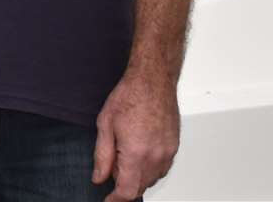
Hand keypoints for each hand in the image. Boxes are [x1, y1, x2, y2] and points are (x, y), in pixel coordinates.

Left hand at [93, 69, 180, 200]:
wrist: (153, 82)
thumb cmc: (129, 97)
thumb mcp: (105, 125)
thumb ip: (102, 155)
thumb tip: (99, 177)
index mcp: (136, 153)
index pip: (127, 190)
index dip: (115, 200)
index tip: (107, 200)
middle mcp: (156, 157)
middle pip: (140, 187)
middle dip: (123, 184)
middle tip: (111, 167)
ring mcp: (168, 153)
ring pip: (152, 179)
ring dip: (136, 176)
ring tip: (123, 153)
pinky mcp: (174, 148)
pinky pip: (161, 169)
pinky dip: (148, 168)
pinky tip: (137, 152)